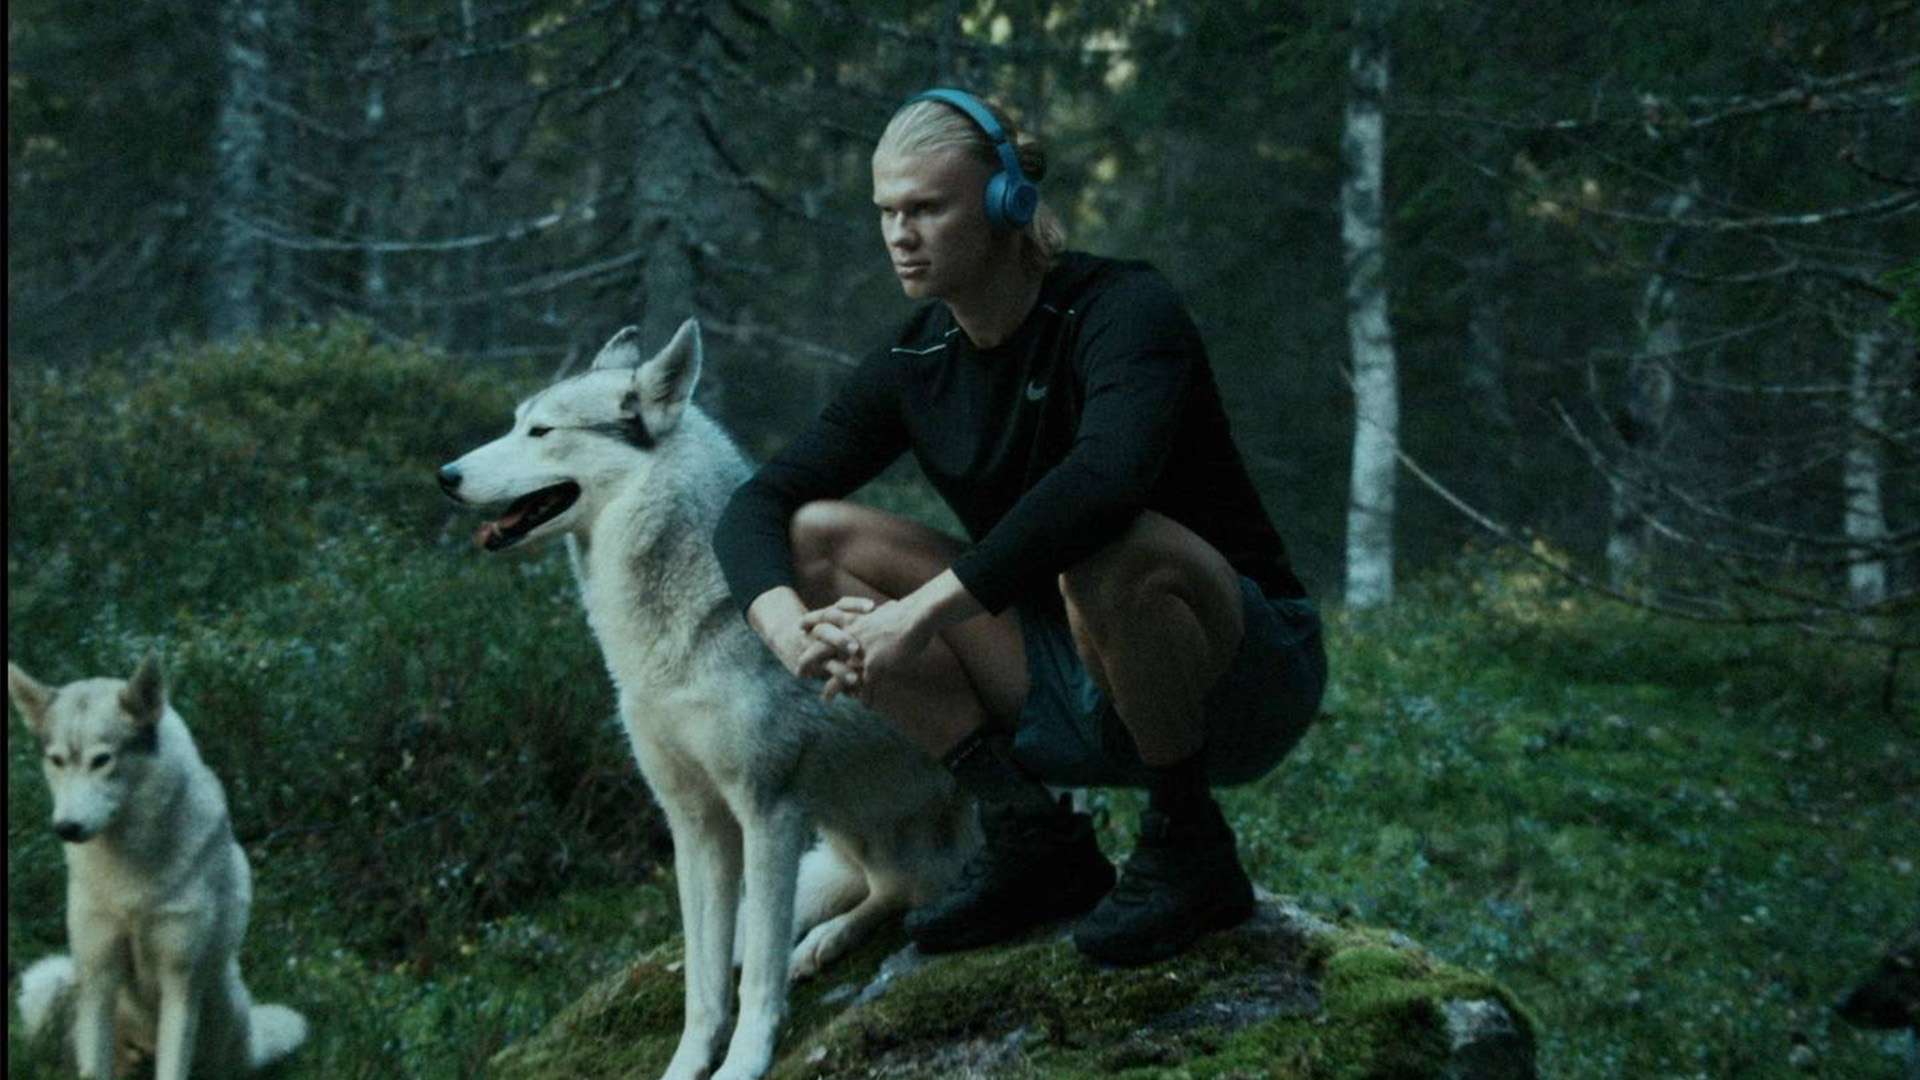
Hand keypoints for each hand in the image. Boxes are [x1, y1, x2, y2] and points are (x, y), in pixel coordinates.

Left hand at [804, 595, 935, 704]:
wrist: (917, 617)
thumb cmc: (907, 613)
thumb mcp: (885, 612)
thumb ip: (877, 617)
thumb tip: (883, 610)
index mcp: (853, 621)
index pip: (825, 623)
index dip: (811, 625)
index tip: (798, 627)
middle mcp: (851, 638)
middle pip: (821, 651)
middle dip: (808, 662)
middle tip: (799, 672)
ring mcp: (861, 653)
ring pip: (840, 676)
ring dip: (832, 689)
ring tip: (825, 700)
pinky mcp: (874, 666)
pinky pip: (866, 687)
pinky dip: (866, 698)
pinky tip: (866, 706)